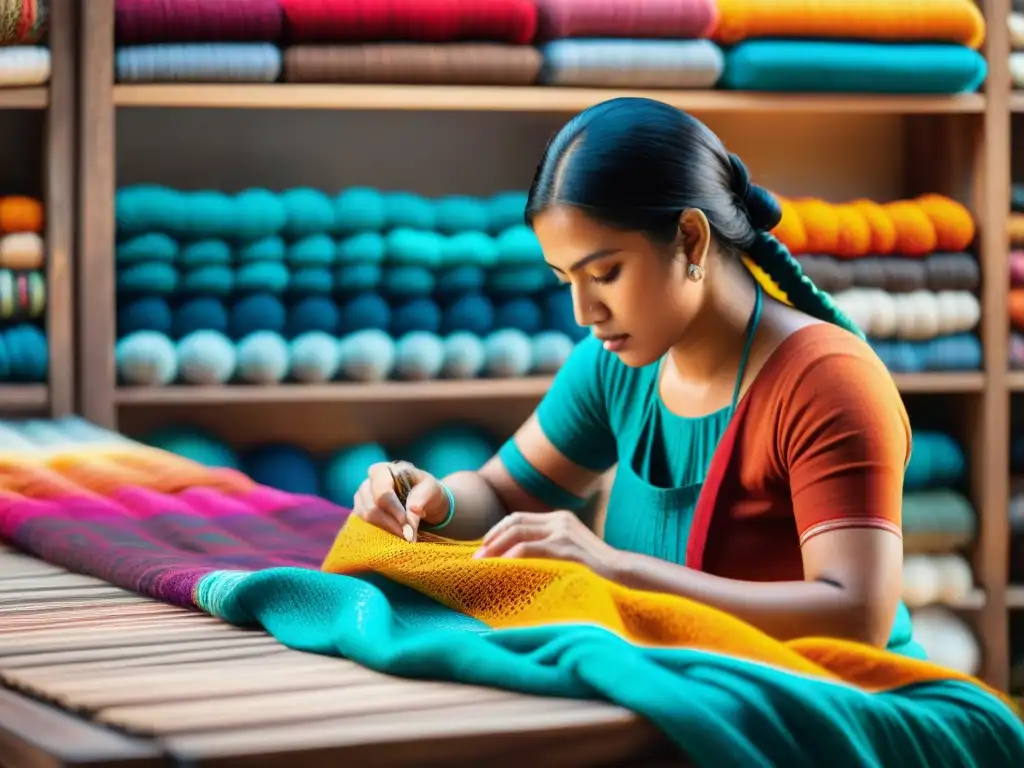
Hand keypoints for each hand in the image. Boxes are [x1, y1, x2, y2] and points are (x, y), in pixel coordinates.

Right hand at [352, 461, 450, 539]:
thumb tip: (413, 510)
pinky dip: (378, 532)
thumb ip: (422, 497)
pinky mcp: (360, 511)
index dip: (394, 510)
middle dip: (391, 524)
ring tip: (403, 534)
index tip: (407, 523)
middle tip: (408, 534)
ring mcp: (361, 497)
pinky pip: (362, 524)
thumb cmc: (424, 489)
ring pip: (366, 518)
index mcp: (383, 470)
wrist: (421, 498)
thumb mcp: (430, 489)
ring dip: (386, 529)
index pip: (382, 493)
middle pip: (372, 508)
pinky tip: (392, 534)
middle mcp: (368, 482)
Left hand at [474, 510, 618, 576]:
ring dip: (496, 548)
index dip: (498, 531)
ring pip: (518, 533)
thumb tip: (519, 561)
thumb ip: (549, 549)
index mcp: (560, 518)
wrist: (624, 575)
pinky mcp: (565, 547)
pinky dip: (510, 557)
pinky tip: (501, 568)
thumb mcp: (570, 552)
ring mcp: (563, 531)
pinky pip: (529, 549)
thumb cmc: (597, 571)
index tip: (484, 547)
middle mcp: (559, 519)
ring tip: (482, 563)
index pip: (519, 517)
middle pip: (515, 522)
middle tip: (477, 556)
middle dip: (492, 538)